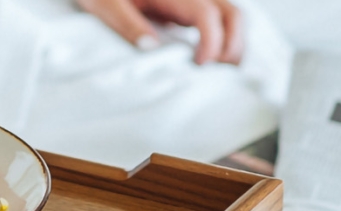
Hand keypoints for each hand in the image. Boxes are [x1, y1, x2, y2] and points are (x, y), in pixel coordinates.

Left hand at [77, 0, 244, 64]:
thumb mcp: (106, 5)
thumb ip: (126, 23)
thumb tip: (150, 47)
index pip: (207, 13)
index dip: (211, 41)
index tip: (199, 65)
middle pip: (233, 15)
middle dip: (232, 46)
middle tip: (213, 73)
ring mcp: (194, 3)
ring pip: (232, 20)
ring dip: (232, 47)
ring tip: (212, 73)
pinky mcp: (190, 12)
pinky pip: (220, 25)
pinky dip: (224, 45)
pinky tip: (208, 65)